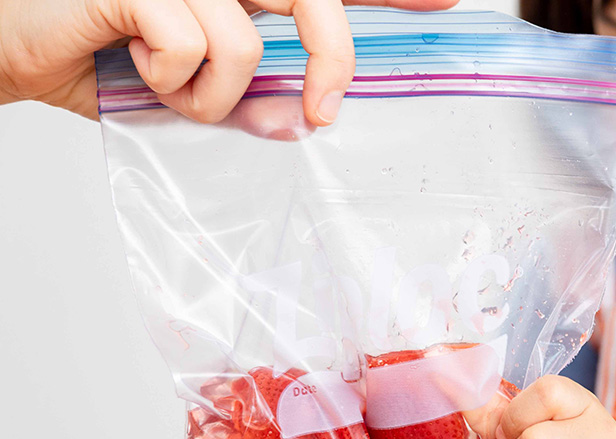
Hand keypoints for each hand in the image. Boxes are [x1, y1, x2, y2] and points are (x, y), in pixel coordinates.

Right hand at [0, 0, 457, 123]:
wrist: (7, 42)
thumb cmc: (92, 53)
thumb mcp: (184, 88)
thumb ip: (242, 100)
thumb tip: (295, 123)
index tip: (444, 3)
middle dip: (333, 59)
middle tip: (323, 113)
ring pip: (247, 46)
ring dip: (211, 95)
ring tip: (166, 85)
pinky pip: (197, 48)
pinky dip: (172, 80)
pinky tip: (130, 62)